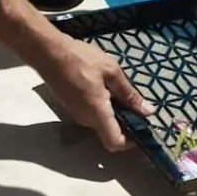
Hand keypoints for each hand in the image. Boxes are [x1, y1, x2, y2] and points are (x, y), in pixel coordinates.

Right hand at [39, 36, 153, 151]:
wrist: (48, 52)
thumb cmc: (80, 59)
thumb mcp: (112, 72)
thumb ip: (129, 95)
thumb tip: (148, 112)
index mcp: (97, 112)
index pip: (115, 143)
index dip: (131, 141)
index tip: (142, 127)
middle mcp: (86, 119)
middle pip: (109, 133)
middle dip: (125, 122)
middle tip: (136, 104)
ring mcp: (76, 115)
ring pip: (101, 122)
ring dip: (114, 112)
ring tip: (120, 91)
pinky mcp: (71, 107)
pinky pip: (92, 114)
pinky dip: (103, 107)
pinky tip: (105, 87)